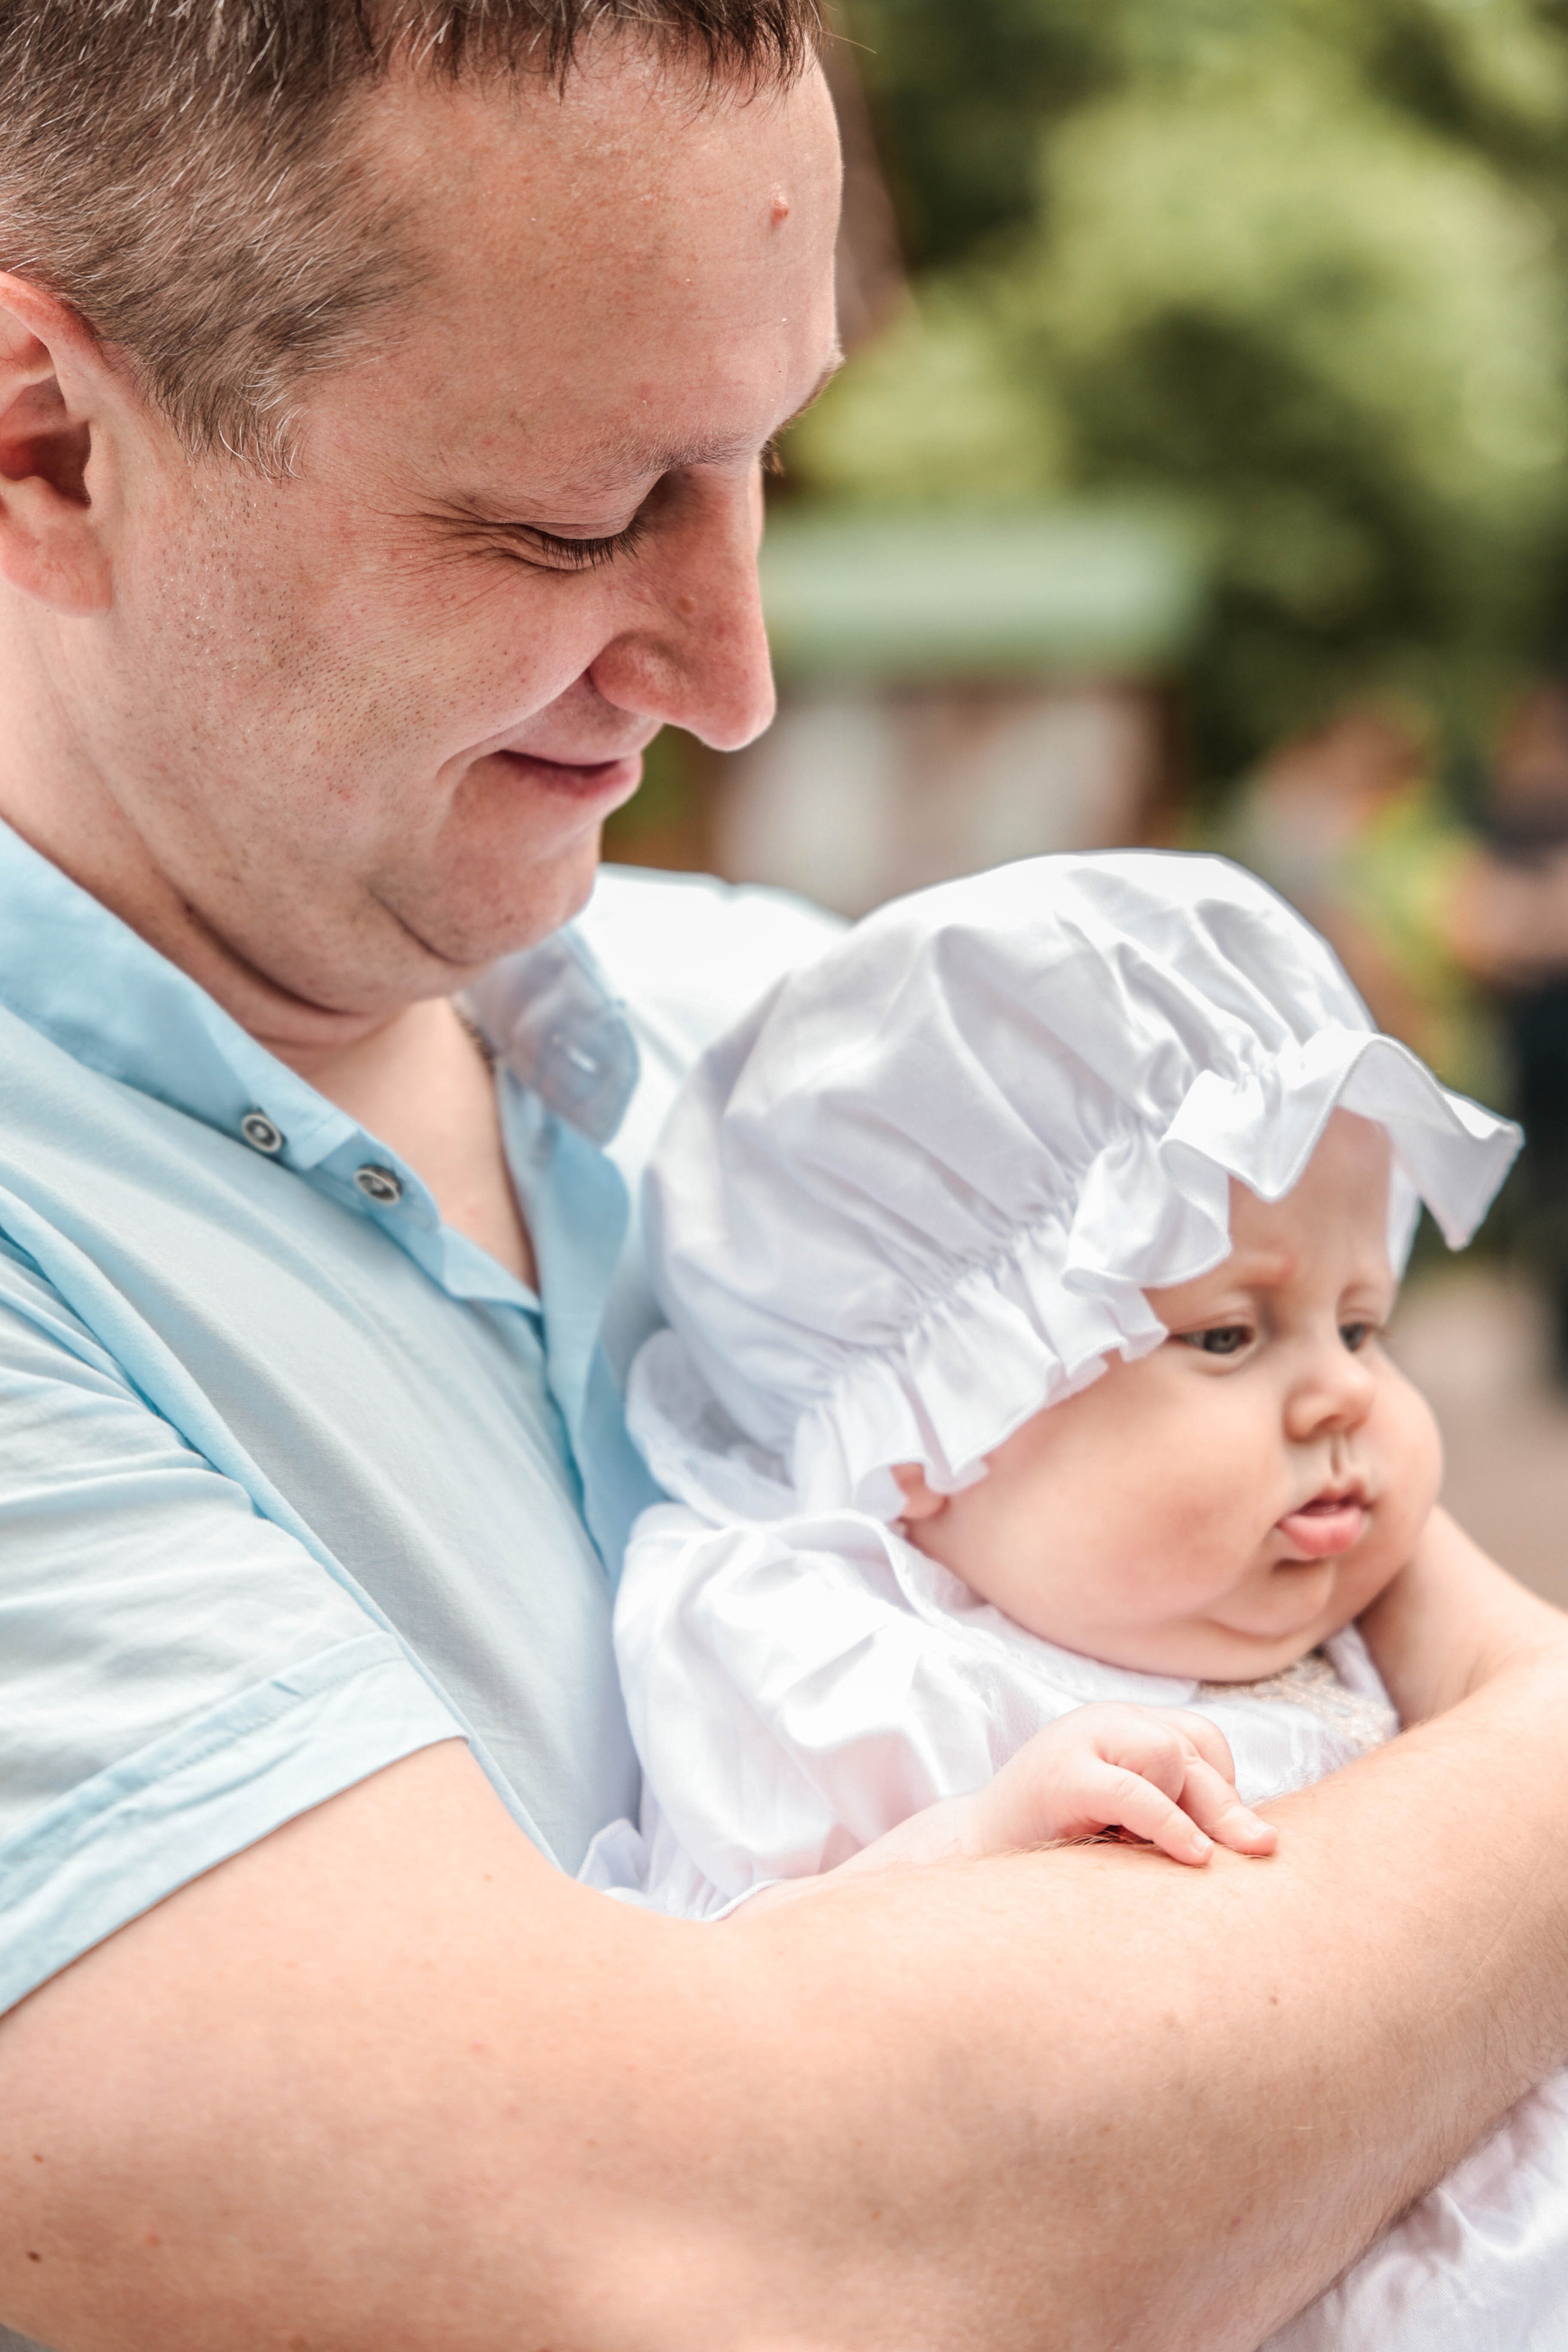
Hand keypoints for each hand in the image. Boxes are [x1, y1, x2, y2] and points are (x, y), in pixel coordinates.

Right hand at [967, 1704, 1278, 1867]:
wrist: (974, 1864)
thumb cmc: (1060, 1850)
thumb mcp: (1130, 1825)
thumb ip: (1180, 1813)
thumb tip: (1264, 1840)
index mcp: (1123, 1727)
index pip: (1200, 1739)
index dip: (1224, 1789)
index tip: (1220, 1839)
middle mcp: (1105, 1721)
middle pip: (1193, 1748)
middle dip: (1228, 1807)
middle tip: (1261, 1851)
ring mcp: (1081, 1739)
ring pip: (1170, 1755)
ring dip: (1181, 1810)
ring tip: (1146, 1851)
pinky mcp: (1063, 1773)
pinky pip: (1134, 1789)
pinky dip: (1169, 1823)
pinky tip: (1193, 1856)